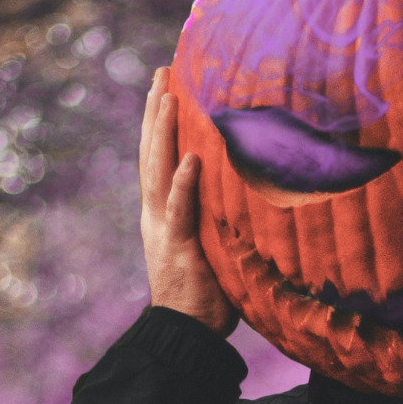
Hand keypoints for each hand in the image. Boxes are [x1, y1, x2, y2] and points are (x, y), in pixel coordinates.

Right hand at [140, 67, 237, 335]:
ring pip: (159, 171)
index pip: (159, 154)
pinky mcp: (178, 248)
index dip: (159, 119)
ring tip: (168, 97)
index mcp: (163, 209)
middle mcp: (156, 211)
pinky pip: (180, 211)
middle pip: (152, 151)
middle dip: (155, 110)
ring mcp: (163, 228)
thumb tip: (250, 181)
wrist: (186, 332)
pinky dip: (183, 184)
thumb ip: (220, 210)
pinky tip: (190, 159)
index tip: (165, 82)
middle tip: (161, 71)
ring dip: (162, 133)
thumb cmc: (208, 288)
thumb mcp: (214, 238)